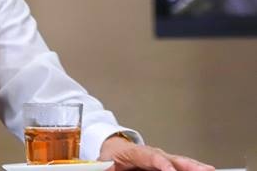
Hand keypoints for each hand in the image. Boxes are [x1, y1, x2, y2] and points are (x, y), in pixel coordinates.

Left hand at [99, 138, 214, 170]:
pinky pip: (180, 165)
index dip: (161, 164)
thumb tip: (109, 169)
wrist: (110, 146)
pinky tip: (205, 169)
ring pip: (178, 161)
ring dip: (194, 166)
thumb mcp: (105, 165)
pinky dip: (192, 167)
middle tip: (203, 170)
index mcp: (134, 152)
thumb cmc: (109, 157)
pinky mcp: (164, 163)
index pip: (150, 157)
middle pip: (170, 158)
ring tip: (210, 170)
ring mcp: (159, 157)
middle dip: (186, 164)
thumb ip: (108, 168)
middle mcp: (150, 153)